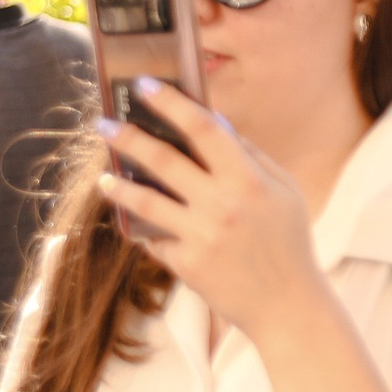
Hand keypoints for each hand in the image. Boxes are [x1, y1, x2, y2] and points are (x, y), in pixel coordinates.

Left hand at [96, 79, 323, 341]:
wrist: (289, 306)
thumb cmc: (287, 241)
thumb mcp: (284, 192)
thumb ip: (250, 155)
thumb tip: (214, 119)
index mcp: (250, 181)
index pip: (205, 129)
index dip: (172, 103)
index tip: (144, 85)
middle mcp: (223, 206)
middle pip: (163, 160)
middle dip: (127, 137)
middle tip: (101, 123)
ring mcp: (202, 236)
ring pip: (143, 201)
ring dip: (117, 185)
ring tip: (104, 176)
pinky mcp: (186, 264)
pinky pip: (154, 239)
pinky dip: (145, 230)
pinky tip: (135, 224)